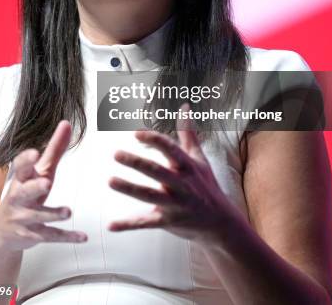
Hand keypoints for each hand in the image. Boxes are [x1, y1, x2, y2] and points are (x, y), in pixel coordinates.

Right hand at [0, 120, 86, 251]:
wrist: (2, 231)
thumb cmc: (26, 192)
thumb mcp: (39, 171)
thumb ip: (54, 148)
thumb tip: (66, 123)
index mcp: (22, 180)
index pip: (20, 168)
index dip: (26, 161)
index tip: (34, 153)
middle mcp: (20, 198)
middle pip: (24, 192)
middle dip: (34, 188)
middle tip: (46, 182)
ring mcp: (25, 218)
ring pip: (39, 216)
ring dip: (53, 214)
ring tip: (68, 211)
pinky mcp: (34, 235)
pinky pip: (51, 236)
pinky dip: (67, 237)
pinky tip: (83, 237)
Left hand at [107, 104, 237, 244]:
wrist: (221, 223)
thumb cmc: (206, 185)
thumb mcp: (199, 159)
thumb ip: (188, 133)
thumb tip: (184, 106)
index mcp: (187, 167)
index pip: (170, 150)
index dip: (154, 140)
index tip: (136, 132)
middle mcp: (181, 184)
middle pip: (157, 171)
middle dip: (137, 162)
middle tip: (116, 154)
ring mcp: (175, 204)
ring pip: (149, 196)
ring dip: (129, 189)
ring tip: (110, 181)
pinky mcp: (168, 222)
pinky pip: (146, 223)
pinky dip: (128, 224)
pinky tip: (111, 225)